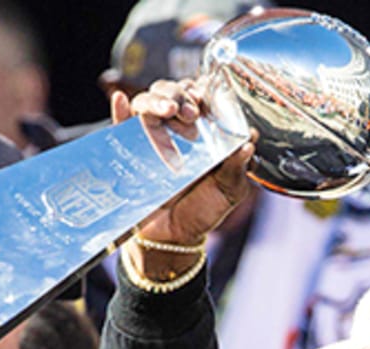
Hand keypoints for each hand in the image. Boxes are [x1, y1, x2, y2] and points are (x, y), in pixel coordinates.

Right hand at [111, 80, 254, 260]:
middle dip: (181, 93)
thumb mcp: (229, 191)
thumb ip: (238, 167)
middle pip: (173, 92)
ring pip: (148, 101)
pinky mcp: (130, 149)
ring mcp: (152, 136)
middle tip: (191, 111)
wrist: (174, 236)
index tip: (207, 97)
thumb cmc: (203, 210)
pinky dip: (120, 110)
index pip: (200, 98)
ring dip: (157, 99)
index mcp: (203, 132)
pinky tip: (122, 101)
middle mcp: (176, 128)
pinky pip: (121, 124)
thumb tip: (248, 144)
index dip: (203, 90)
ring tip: (168, 110)